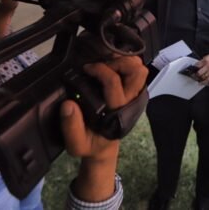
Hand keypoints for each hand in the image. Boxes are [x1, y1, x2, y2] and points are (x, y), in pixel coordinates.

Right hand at [60, 56, 146, 201]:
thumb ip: (71, 127)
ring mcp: (135, 97)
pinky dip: (127, 65)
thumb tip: (68, 105)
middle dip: (119, 63)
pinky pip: (137, 72)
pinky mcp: (134, 93)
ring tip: (107, 65)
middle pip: (137, 72)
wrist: (103, 147)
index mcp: (116, 112)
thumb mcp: (77, 144)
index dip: (99, 70)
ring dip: (125, 62)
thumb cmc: (91, 143)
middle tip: (102, 65)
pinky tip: (112, 67)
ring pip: (140, 70)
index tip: (86, 69)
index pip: (113, 82)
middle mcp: (130, 102)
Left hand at [196, 52, 208, 85]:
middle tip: (194, 76)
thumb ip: (202, 61)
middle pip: (199, 73)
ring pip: (203, 78)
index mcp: (206, 60)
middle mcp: (208, 66)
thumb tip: (197, 65)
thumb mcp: (208, 56)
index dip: (194, 69)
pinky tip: (203, 83)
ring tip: (198, 80)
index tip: (193, 71)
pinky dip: (205, 82)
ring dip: (200, 80)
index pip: (197, 66)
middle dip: (196, 75)